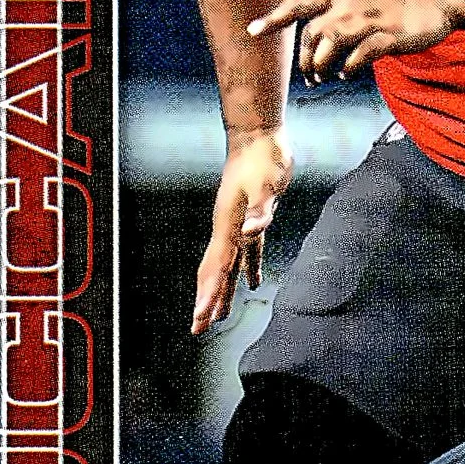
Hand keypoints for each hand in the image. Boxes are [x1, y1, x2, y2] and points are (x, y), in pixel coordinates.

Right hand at [191, 128, 292, 333]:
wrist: (259, 135)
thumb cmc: (263, 157)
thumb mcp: (266, 183)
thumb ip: (260, 209)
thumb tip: (252, 231)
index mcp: (228, 224)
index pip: (216, 267)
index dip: (208, 294)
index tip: (201, 318)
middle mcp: (228, 228)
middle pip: (213, 272)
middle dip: (206, 301)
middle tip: (198, 328)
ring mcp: (237, 223)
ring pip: (226, 266)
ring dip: (222, 291)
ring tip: (218, 315)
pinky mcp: (251, 218)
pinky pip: (247, 252)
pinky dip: (248, 270)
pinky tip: (254, 282)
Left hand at [248, 0, 452, 81]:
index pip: (299, 4)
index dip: (274, 18)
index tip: (252, 32)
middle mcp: (349, 3)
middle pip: (312, 34)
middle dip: (305, 59)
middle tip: (309, 76)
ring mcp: (369, 20)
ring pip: (332, 46)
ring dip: (322, 66)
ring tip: (324, 78)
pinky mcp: (388, 37)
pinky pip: (360, 58)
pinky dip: (349, 69)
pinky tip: (347, 74)